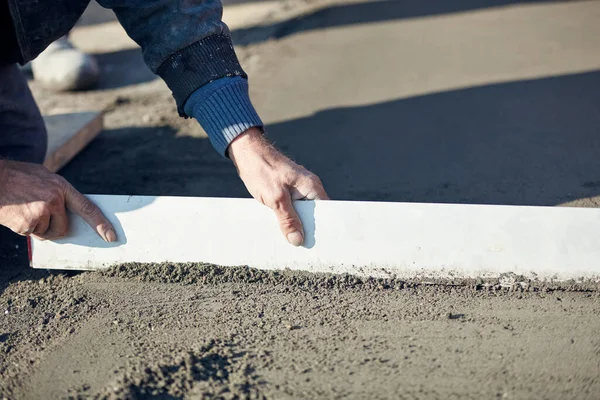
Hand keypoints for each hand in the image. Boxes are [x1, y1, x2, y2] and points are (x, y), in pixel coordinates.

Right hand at [0, 159, 115, 240]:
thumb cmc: (16, 177)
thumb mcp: (42, 177)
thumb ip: (58, 193)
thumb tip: (69, 213)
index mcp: (61, 187)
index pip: (88, 208)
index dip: (101, 224)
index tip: (111, 236)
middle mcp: (54, 199)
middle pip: (64, 227)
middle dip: (53, 227)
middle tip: (37, 214)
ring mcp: (41, 212)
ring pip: (46, 232)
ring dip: (36, 227)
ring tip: (23, 210)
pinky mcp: (27, 223)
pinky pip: (31, 234)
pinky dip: (23, 228)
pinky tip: (15, 214)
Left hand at [228, 128, 328, 245]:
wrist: (248, 154)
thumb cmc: (263, 170)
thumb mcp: (276, 199)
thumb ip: (288, 220)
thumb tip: (298, 240)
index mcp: (312, 187)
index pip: (326, 212)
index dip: (323, 228)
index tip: (319, 244)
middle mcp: (309, 188)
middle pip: (314, 216)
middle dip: (307, 230)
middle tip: (301, 246)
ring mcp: (298, 190)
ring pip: (301, 214)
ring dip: (294, 225)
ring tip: (289, 240)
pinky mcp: (288, 192)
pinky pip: (292, 210)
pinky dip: (286, 218)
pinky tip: (280, 228)